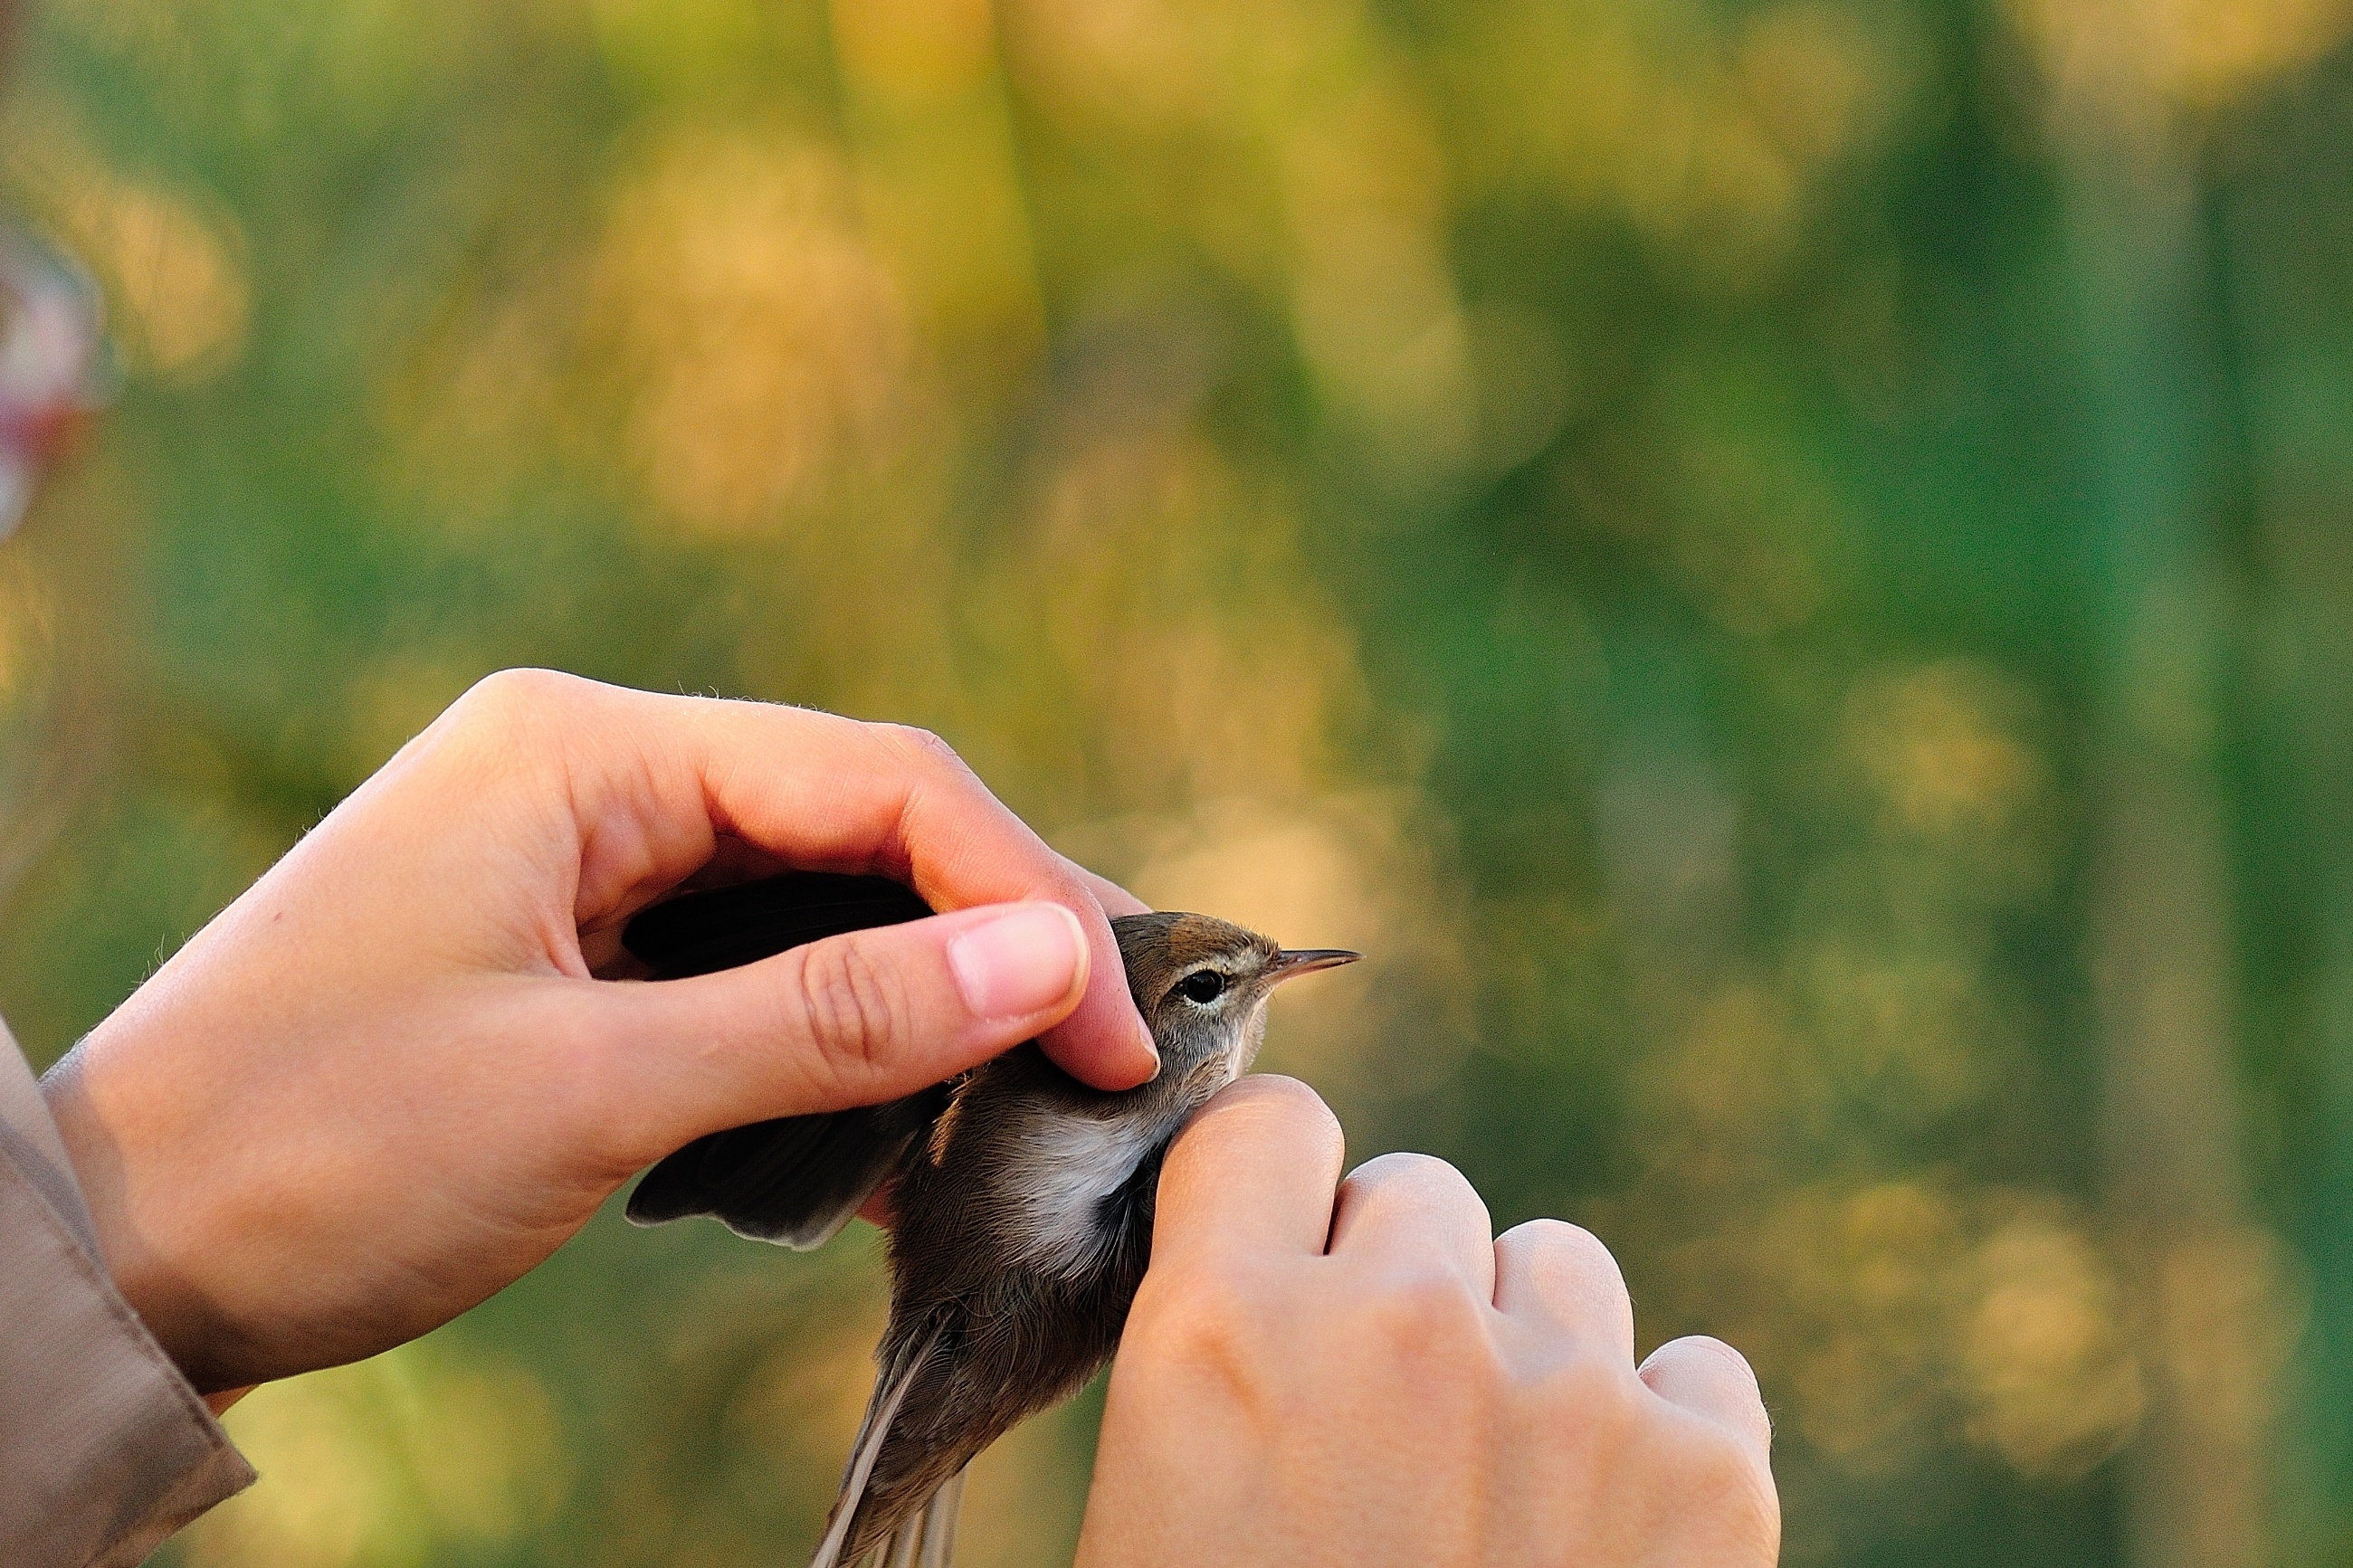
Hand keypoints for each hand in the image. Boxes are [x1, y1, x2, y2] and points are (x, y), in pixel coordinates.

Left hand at [38, 670, 1155, 1399]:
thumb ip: (830, 1018)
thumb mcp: (588, 1090)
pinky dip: (844, 1034)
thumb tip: (1050, 961)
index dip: (1023, 894)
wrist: (112, 1259)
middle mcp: (594, 772)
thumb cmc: (311, 1153)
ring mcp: (587, 859)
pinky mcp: (585, 949)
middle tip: (1123, 1042)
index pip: (873, 782)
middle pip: (862, 822)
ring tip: (1049, 1077)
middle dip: (1001, 926)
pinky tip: (919, 1107)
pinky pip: (758, 965)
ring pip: (822, 896)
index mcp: (581, 747)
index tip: (1117, 1028)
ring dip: (934, 986)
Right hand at [1079, 1077, 1778, 1566]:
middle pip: (1419, 1194)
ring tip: (1498, 1501)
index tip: (1284, 1258)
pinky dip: (1661, 1436)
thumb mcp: (1157, 1520)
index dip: (1276, 1193)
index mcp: (1221, 1334)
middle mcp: (1400, 1326)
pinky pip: (1698, 1371)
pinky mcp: (1713, 1476)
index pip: (1271, 1124)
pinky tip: (1606, 1543)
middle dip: (1399, 1289)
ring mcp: (1569, 1394)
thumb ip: (1217, 1365)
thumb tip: (1276, 1291)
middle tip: (1386, 1435)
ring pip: (1558, 1265)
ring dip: (1527, 1350)